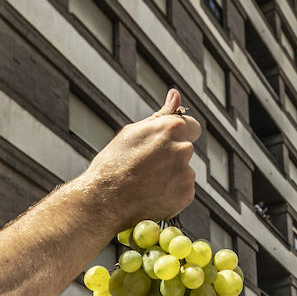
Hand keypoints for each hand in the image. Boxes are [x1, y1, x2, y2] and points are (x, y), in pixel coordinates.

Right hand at [78, 89, 199, 232]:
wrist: (104, 200)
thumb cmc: (114, 163)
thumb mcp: (133, 132)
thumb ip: (161, 115)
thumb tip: (175, 95)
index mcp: (171, 128)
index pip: (192, 126)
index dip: (180, 134)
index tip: (167, 143)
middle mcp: (183, 149)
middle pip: (185, 150)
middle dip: (172, 156)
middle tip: (147, 167)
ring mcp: (186, 174)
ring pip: (184, 171)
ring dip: (171, 175)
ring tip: (146, 182)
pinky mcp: (186, 195)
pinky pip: (183, 190)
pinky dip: (171, 193)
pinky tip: (151, 194)